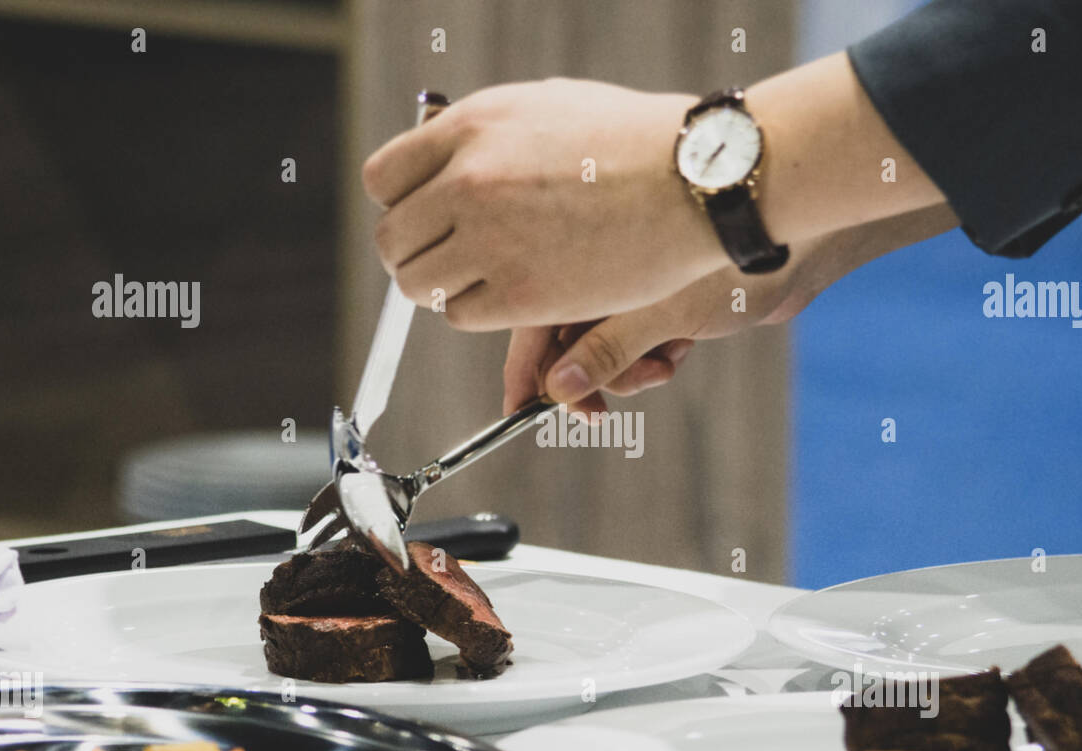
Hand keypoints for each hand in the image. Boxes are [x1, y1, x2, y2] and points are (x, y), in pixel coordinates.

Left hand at [363, 78, 727, 330]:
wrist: (697, 180)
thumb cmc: (634, 141)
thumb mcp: (549, 106)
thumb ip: (486, 133)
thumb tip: (442, 149)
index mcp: (470, 127)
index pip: (383, 180)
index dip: (399, 205)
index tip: (422, 218)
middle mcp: (470, 181)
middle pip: (392, 239)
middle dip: (413, 253)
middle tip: (446, 260)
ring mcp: (492, 240)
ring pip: (420, 285)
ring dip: (441, 288)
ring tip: (477, 280)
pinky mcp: (522, 294)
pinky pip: (460, 315)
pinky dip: (476, 312)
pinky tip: (508, 296)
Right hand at [502, 203, 959, 413]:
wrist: (792, 233)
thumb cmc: (722, 257)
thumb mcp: (654, 317)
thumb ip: (602, 354)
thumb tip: (557, 389)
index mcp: (579, 259)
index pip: (529, 322)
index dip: (524, 372)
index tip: (522, 411)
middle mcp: (598, 268)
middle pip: (566, 342)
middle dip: (589, 378)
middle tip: (601, 411)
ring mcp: (631, 281)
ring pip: (606, 347)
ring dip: (628, 369)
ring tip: (662, 364)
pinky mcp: (663, 293)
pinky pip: (640, 340)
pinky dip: (655, 354)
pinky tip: (681, 348)